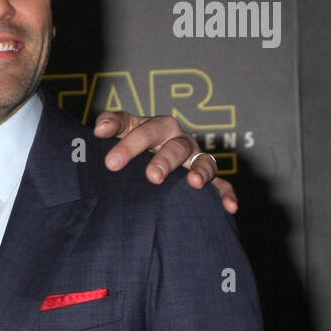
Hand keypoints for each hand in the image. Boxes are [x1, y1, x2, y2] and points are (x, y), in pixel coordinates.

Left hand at [95, 111, 238, 214]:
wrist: (154, 151)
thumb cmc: (136, 141)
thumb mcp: (124, 128)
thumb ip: (112, 123)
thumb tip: (100, 129)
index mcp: (157, 127)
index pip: (143, 130)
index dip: (129, 145)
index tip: (111, 162)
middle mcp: (179, 139)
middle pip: (175, 146)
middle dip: (164, 160)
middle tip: (152, 177)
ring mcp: (195, 158)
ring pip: (202, 161)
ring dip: (199, 171)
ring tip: (193, 183)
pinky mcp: (207, 176)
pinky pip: (221, 184)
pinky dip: (226, 194)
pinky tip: (230, 207)